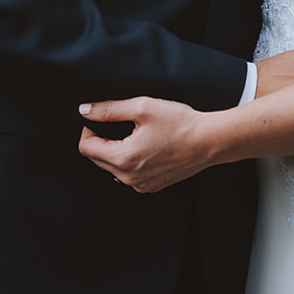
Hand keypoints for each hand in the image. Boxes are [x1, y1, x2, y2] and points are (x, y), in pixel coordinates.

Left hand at [77, 97, 210, 193]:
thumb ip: (109, 109)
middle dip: (101, 140)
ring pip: (112, 168)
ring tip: (134, 134)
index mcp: (123, 158)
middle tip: (119, 123)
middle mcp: (129, 177)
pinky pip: (128, 175)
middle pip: (96, 159)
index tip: (100, 118)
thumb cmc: (179, 123)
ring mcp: (140, 184)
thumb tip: (85, 110)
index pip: (86, 148)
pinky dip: (129, 161)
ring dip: (115, 151)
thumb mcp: (142, 107)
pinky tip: (145, 147)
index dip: (88, 129)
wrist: (208, 141)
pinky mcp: (151, 186)